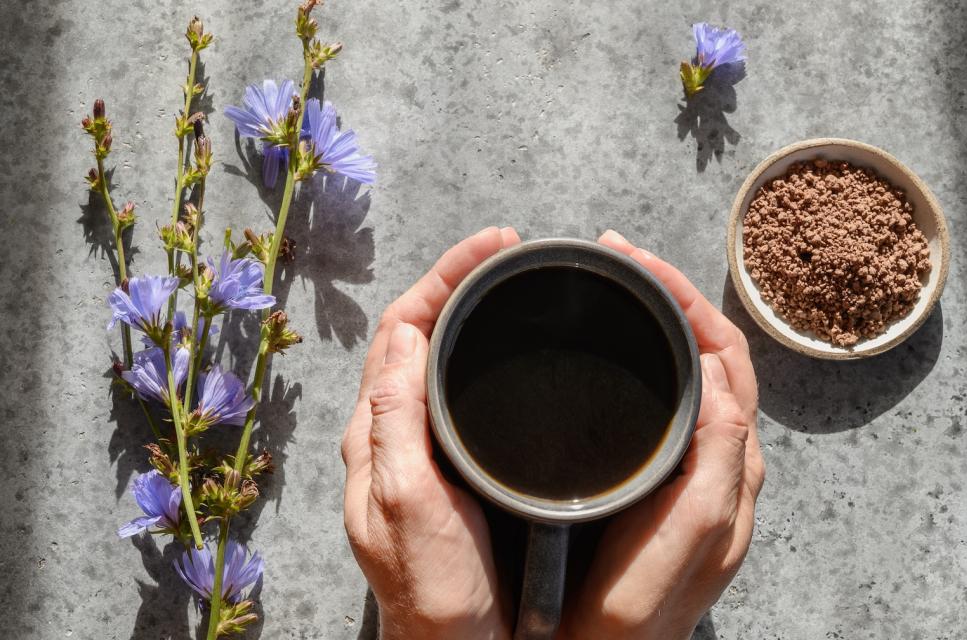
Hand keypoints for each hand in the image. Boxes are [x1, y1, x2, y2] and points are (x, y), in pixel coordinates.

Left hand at [342, 226, 521, 639]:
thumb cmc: (434, 589)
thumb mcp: (408, 503)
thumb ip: (398, 422)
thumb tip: (407, 335)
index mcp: (376, 434)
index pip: (399, 329)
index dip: (442, 277)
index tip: (492, 247)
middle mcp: (390, 432)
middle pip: (415, 332)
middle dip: (456, 280)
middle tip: (509, 250)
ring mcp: (418, 448)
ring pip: (435, 356)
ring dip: (467, 309)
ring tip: (512, 282)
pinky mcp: (448, 465)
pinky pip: (455, 389)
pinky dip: (479, 351)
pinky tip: (510, 350)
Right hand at [558, 230, 765, 639]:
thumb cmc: (642, 605)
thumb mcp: (691, 529)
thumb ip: (718, 457)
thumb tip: (720, 376)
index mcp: (732, 461)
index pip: (725, 353)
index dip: (686, 298)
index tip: (635, 261)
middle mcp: (722, 456)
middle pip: (712, 351)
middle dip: (671, 293)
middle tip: (620, 255)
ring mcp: (693, 464)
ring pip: (692, 369)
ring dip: (662, 319)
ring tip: (617, 283)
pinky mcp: (664, 474)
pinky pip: (670, 396)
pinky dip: (650, 354)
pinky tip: (616, 346)